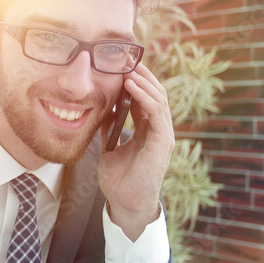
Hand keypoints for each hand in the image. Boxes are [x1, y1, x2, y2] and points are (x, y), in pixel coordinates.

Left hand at [98, 63, 174, 240]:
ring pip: (158, 98)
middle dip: (141, 74)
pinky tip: (130, 85)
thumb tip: (100, 108)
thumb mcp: (109, 147)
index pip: (145, 97)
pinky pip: (156, 111)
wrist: (124, 204)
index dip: (135, 80)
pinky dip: (144, 96)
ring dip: (142, 80)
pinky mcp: (163, 141)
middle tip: (124, 58)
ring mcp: (163, 134)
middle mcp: (158, 129)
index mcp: (148, 130)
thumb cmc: (118, 179)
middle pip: (155, 93)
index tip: (119, 65)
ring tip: (126, 66)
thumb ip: (108, 128)